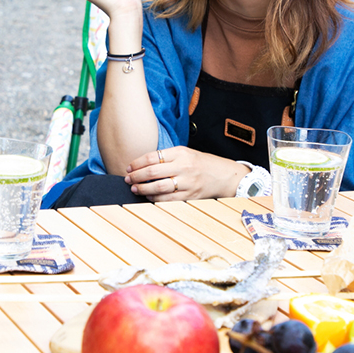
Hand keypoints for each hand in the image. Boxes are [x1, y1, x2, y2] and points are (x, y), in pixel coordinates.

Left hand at [123, 146, 251, 200]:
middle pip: (152, 172)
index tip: (129, 167)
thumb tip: (142, 165)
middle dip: (136, 176)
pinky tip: (148, 197)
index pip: (152, 157)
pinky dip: (155, 199)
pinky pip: (168, 199)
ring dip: (143, 189)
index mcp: (181, 152)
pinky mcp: (191, 195)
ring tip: (134, 189)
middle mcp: (184, 166)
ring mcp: (188, 182)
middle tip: (127, 179)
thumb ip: (167, 157)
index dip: (137, 163)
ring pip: (158, 187)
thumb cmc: (202, 163)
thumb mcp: (186, 153)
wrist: (226, 175)